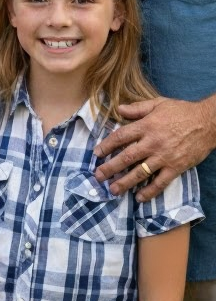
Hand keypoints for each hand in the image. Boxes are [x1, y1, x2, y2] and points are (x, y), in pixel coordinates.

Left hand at [93, 97, 215, 200]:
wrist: (207, 123)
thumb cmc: (181, 111)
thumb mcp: (157, 103)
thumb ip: (137, 108)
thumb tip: (118, 109)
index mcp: (145, 126)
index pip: (120, 137)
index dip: (106, 145)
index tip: (96, 153)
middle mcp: (152, 143)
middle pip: (127, 157)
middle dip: (110, 167)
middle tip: (98, 176)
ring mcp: (164, 157)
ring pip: (141, 172)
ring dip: (125, 182)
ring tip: (113, 190)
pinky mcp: (177, 168)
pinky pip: (161, 182)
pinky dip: (150, 191)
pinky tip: (140, 197)